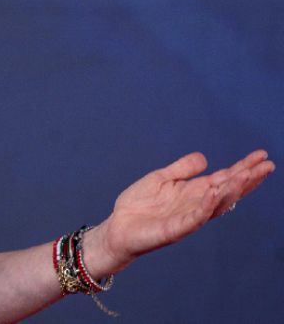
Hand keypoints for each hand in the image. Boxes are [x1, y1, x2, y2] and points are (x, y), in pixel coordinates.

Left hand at [87, 150, 273, 273]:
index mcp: (194, 192)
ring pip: (216, 204)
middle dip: (247, 179)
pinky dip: (205, 207)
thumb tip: (205, 158)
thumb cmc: (139, 206)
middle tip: (268, 166)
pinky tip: (214, 194)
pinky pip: (193, 218)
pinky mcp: (174, 229)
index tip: (261, 156)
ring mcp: (187, 218)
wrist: (117, 227)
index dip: (243, 168)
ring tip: (246, 175)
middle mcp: (196, 205)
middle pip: (228, 191)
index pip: (224, 179)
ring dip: (231, 190)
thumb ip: (182, 169)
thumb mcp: (160, 179)